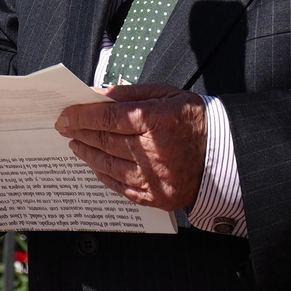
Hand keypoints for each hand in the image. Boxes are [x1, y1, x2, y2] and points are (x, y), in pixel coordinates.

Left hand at [55, 84, 206, 211]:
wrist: (225, 155)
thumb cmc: (194, 121)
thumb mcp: (166, 94)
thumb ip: (130, 93)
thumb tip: (98, 95)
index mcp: (155, 121)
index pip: (107, 118)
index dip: (81, 116)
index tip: (65, 115)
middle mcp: (152, 151)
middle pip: (104, 141)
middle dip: (79, 132)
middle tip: (65, 128)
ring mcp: (153, 177)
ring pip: (107, 165)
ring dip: (87, 153)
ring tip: (77, 144)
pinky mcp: (155, 196)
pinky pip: (120, 186)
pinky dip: (103, 175)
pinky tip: (95, 165)